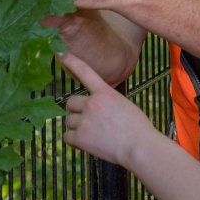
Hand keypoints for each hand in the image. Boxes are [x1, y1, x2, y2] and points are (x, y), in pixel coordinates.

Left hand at [59, 52, 155, 166]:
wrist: (139, 147)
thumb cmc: (138, 128)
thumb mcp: (123, 104)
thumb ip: (106, 101)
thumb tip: (95, 109)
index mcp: (105, 92)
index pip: (85, 71)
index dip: (71, 61)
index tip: (59, 52)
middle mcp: (92, 103)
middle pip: (70, 103)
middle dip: (76, 111)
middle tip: (88, 121)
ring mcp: (85, 120)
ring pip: (69, 121)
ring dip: (76, 127)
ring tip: (93, 135)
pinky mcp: (80, 137)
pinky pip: (67, 137)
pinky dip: (74, 141)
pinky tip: (86, 144)